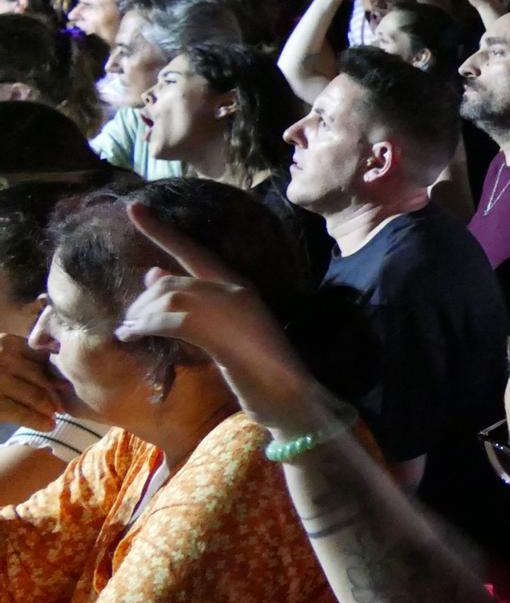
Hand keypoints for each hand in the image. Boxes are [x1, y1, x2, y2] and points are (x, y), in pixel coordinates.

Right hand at [0, 333, 60, 432]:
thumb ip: (18, 352)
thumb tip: (55, 359)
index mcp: (7, 342)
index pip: (42, 358)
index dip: (57, 372)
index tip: (68, 383)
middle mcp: (3, 357)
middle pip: (42, 376)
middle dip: (57, 392)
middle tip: (67, 403)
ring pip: (35, 395)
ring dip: (50, 408)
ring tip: (58, 416)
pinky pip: (18, 411)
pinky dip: (36, 420)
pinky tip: (47, 425)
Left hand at [115, 204, 320, 431]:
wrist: (287, 396)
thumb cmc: (256, 367)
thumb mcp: (218, 330)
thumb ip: (192, 302)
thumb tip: (152, 274)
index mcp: (239, 286)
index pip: (194, 250)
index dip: (161, 230)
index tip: (134, 207)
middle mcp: (236, 290)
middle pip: (174, 281)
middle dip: (143, 301)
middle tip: (128, 323)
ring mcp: (232, 311)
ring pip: (170, 297)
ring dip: (140, 316)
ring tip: (128, 332)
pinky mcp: (223, 333)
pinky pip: (173, 319)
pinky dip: (147, 326)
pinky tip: (134, 335)